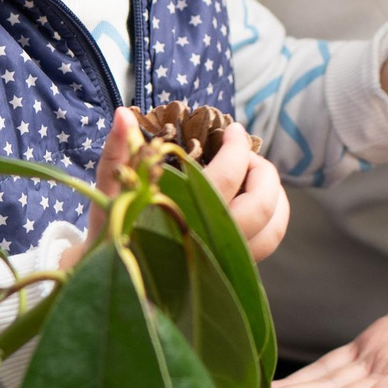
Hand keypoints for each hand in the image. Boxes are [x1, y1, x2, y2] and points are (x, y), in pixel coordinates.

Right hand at [74, 112, 288, 265]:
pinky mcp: (231, 269)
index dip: (237, 148)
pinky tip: (257, 197)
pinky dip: (274, 215)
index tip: (234, 130)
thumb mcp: (111, 186)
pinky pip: (266, 242)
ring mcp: (223, 262)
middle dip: (263, 170)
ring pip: (272, 229)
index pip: (226, 178)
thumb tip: (125, 113)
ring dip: (275, 195)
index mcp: (182, 218)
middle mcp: (209, 245)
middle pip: (260, 206)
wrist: (116, 273)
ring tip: (257, 174)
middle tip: (247, 153)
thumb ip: (120, 149)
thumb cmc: (115, 224)